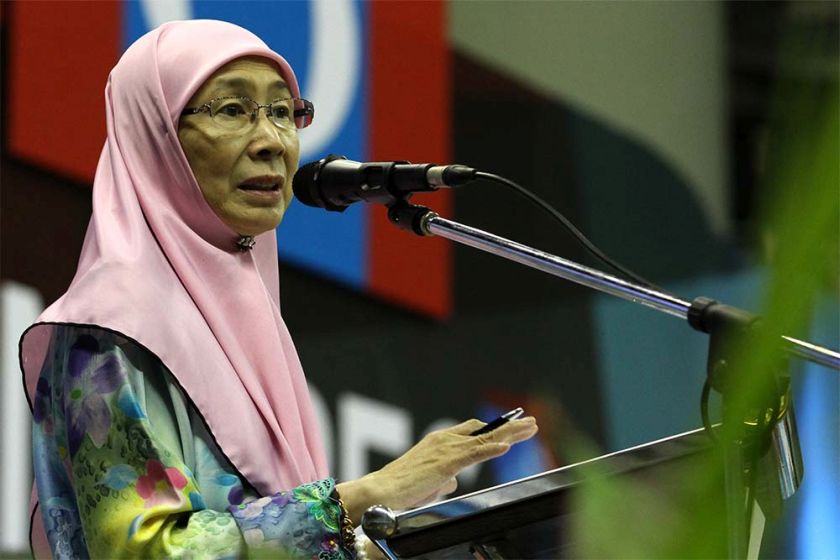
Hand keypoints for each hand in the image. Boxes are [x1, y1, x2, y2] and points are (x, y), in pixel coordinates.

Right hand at [337, 417, 537, 522]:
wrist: (384, 490)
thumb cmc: (403, 488)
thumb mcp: (429, 481)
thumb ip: (443, 477)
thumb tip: (453, 481)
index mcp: (440, 441)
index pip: (473, 430)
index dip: (495, 428)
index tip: (513, 425)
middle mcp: (445, 439)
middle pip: (485, 430)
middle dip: (510, 427)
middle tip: (531, 423)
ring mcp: (447, 449)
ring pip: (485, 438)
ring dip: (510, 433)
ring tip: (529, 429)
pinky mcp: (447, 462)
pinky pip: (475, 453)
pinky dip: (492, 449)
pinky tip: (506, 447)